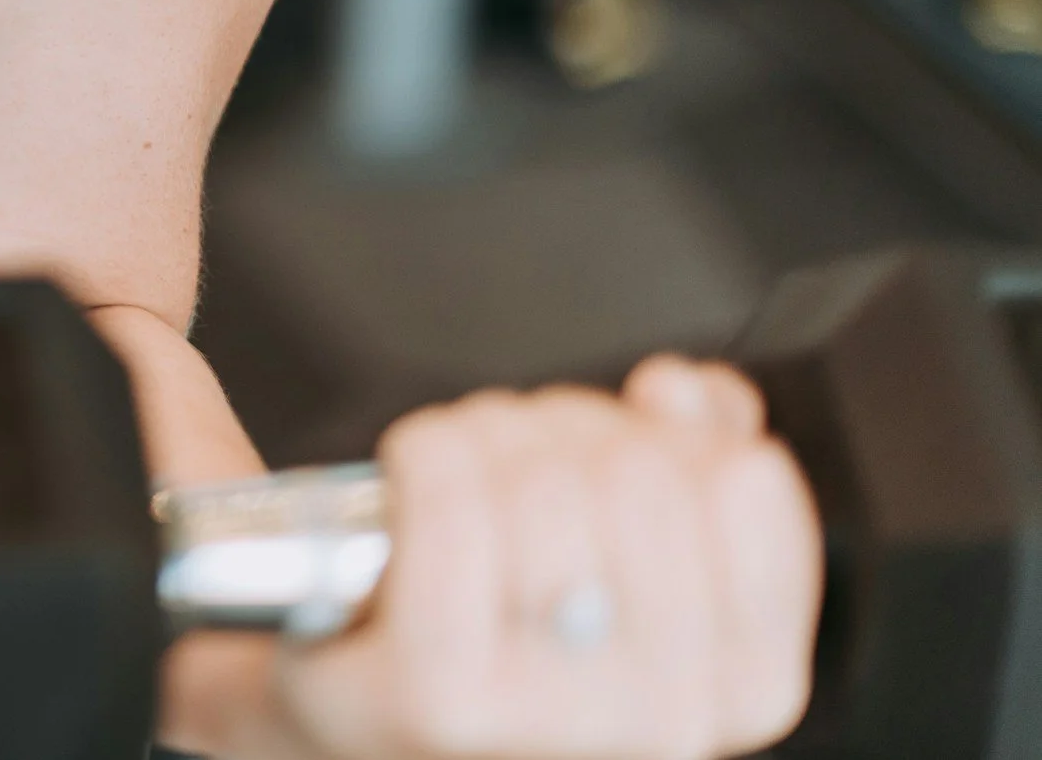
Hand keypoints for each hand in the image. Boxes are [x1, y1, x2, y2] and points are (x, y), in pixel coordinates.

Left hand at [266, 358, 820, 759]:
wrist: (368, 719)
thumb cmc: (509, 629)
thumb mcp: (639, 550)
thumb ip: (700, 461)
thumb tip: (695, 396)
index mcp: (748, 683)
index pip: (749, 484)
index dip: (674, 428)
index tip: (629, 438)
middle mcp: (669, 721)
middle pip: (636, 469)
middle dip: (565, 427)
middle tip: (522, 455)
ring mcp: (550, 719)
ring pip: (539, 478)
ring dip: (488, 434)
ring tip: (462, 470)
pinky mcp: (437, 695)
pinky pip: (448, 503)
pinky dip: (424, 453)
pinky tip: (412, 472)